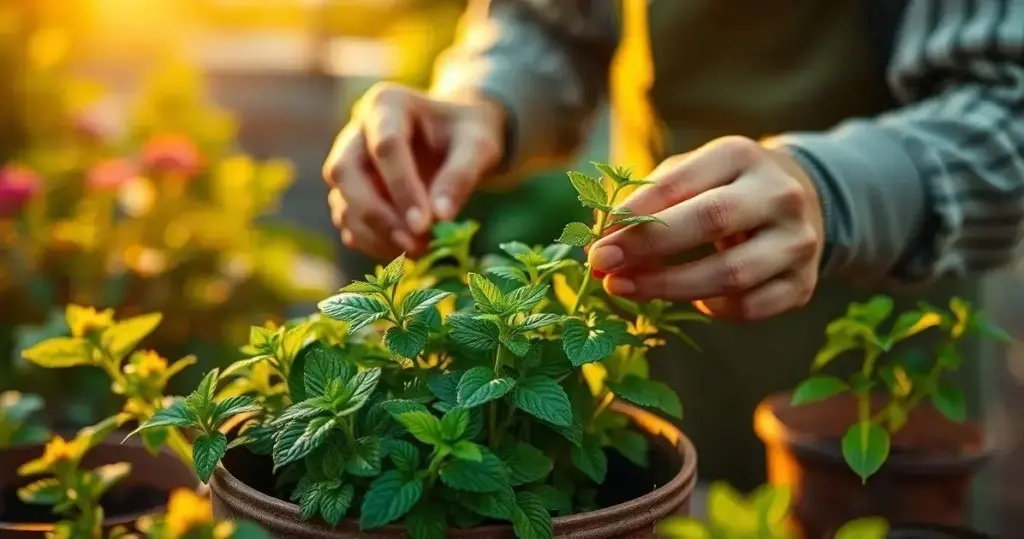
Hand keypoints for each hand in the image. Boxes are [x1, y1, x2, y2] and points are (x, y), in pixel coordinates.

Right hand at [322, 83, 504, 259]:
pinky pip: (349, 221)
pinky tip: (405, 252)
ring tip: (418, 252)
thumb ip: (461, 176)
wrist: (457, 137)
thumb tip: (441, 219)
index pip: (385, 147)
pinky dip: (372, 242)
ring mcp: (348, 163)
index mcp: (386, 104)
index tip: (426, 225)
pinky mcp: (350, 193)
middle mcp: (356, 131)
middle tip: (415, 245)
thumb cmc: (468, 134)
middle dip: (378, 215)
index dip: (402, 188)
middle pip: (345, 173)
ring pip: (342, 201)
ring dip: (375, 234)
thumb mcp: (478, 146)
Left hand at [588, 136, 825, 321]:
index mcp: (740, 155)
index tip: (597, 241)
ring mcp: (798, 241)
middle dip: (647, 248)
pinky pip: (749, 307)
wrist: (802, 205)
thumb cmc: (722, 190)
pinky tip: (692, 297)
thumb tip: (600, 241)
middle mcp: (779, 194)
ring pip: (730, 274)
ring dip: (668, 286)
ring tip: (626, 288)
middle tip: (602, 267)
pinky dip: (711, 307)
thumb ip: (646, 203)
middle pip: (710, 221)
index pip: (679, 183)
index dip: (634, 215)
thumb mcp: (689, 177)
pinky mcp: (804, 283)